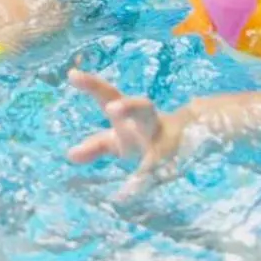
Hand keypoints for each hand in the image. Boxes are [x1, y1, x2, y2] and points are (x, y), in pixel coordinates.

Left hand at [66, 69, 185, 192]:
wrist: (190, 139)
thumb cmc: (142, 137)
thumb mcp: (117, 142)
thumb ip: (95, 147)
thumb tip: (70, 155)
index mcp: (130, 113)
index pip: (109, 94)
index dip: (92, 85)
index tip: (71, 74)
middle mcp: (149, 122)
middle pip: (143, 107)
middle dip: (129, 107)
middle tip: (112, 108)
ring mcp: (169, 139)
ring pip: (167, 136)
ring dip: (155, 144)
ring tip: (146, 155)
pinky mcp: (180, 158)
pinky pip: (169, 165)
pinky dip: (154, 175)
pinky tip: (142, 185)